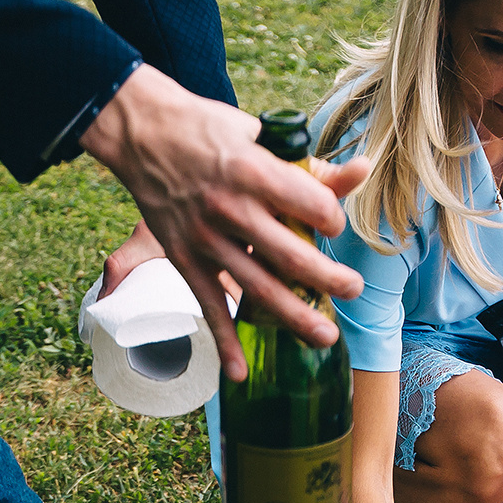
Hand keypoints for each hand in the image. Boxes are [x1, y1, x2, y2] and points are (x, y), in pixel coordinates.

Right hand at [80, 65, 367, 380]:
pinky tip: (237, 373)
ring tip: (326, 336)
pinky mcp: (185, 259)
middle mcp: (230, 208)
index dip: (330, 217)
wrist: (141, 132)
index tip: (332, 224)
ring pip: (258, 288)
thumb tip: (360, 172)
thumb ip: (309, 166)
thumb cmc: (207, 130)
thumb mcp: (259, 136)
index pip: (310, 205)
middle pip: (292, 255)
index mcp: (253, 170)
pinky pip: (209, 306)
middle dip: (329, 279)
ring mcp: (205, 240)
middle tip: (353, 289)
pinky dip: (223, 342)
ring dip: (295, 317)